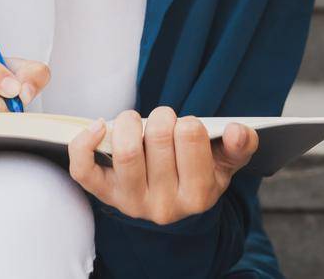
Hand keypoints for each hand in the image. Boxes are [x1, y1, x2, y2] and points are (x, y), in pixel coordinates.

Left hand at [67, 106, 257, 224]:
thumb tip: (239, 131)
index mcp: (198, 196)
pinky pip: (84, 169)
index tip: (188, 128)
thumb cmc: (199, 173)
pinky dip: (85, 142)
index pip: (190, 136)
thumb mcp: (226, 164)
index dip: (188, 122)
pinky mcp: (104, 194)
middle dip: (161, 116)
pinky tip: (100, 126)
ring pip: (126, 150)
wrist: (173, 203)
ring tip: (136, 122)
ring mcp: (131, 202)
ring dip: (129, 122)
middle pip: (157, 137)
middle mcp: (164, 205)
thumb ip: (239, 147)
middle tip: (164, 121)